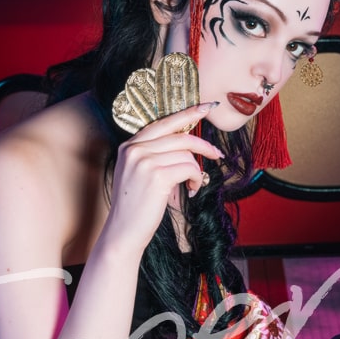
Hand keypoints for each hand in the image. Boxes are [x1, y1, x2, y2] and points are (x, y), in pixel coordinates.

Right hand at [103, 103, 222, 253]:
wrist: (123, 232)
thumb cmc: (135, 206)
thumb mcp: (138, 174)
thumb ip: (154, 155)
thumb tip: (188, 144)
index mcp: (129, 145)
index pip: (163, 122)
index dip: (187, 114)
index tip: (206, 107)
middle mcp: (135, 149)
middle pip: (180, 136)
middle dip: (203, 145)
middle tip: (216, 154)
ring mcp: (144, 161)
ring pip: (187, 154)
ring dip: (196, 170)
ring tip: (193, 185)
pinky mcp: (157, 176)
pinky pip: (189, 168)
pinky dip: (196, 179)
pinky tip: (191, 190)